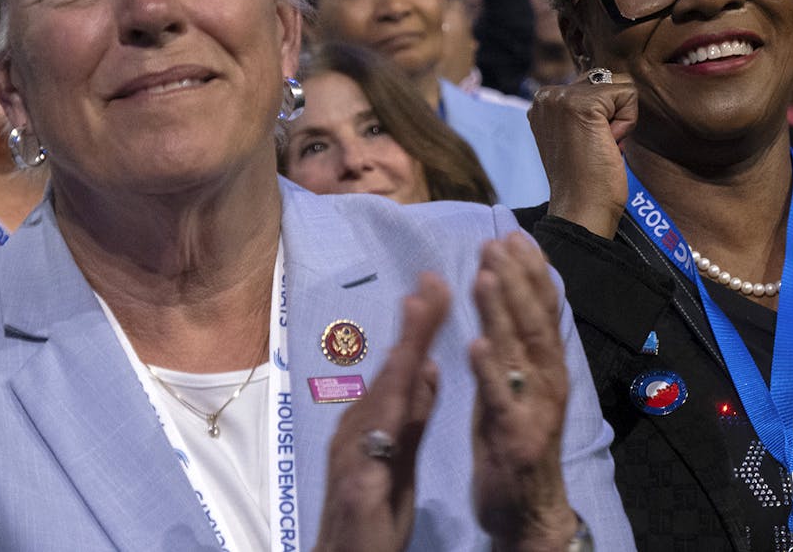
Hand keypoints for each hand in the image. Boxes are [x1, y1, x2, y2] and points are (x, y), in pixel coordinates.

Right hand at [314, 275, 450, 551]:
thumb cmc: (375, 511)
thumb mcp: (403, 453)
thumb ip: (415, 411)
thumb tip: (428, 363)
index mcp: (376, 421)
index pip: (404, 365)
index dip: (422, 325)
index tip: (441, 284)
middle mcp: (357, 429)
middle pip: (391, 370)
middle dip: (413, 326)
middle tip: (433, 281)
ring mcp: (351, 455)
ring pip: (380, 397)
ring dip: (399, 355)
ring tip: (418, 316)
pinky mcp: (356, 487)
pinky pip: (372, 446)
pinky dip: (388, 416)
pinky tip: (400, 394)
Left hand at [469, 233, 578, 551]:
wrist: (528, 512)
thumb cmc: (514, 444)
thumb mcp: (514, 388)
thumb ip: (512, 346)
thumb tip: (506, 298)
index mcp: (546, 367)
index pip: (543, 309)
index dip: (532, 271)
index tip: (516, 235)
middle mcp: (548, 380)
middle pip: (534, 321)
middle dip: (517, 278)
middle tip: (497, 242)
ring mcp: (534, 409)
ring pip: (521, 351)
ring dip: (504, 310)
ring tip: (487, 274)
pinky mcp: (516, 438)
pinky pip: (501, 399)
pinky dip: (491, 370)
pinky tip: (476, 342)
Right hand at [528, 69, 638, 238]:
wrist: (581, 207)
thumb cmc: (585, 178)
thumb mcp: (575, 133)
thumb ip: (582, 107)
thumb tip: (609, 84)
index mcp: (543, 101)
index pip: (594, 84)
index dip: (602, 116)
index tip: (586, 145)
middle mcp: (547, 94)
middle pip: (607, 80)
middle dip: (612, 114)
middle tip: (596, 146)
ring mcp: (562, 97)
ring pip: (619, 85)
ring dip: (620, 118)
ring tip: (600, 145)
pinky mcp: (584, 103)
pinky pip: (629, 95)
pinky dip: (627, 123)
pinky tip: (607, 144)